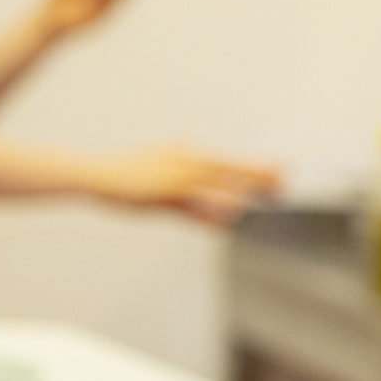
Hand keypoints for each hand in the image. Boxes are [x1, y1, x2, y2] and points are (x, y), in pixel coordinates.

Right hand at [89, 144, 282, 225]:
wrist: (94, 176)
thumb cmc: (126, 185)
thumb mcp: (165, 201)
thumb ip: (194, 212)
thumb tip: (219, 223)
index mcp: (185, 157)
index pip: (227, 163)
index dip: (254, 168)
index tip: (280, 169)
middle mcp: (185, 162)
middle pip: (229, 169)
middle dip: (258, 175)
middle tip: (286, 177)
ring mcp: (176, 175)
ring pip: (218, 180)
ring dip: (244, 186)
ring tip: (271, 191)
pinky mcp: (164, 191)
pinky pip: (194, 200)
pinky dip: (214, 207)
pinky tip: (233, 214)